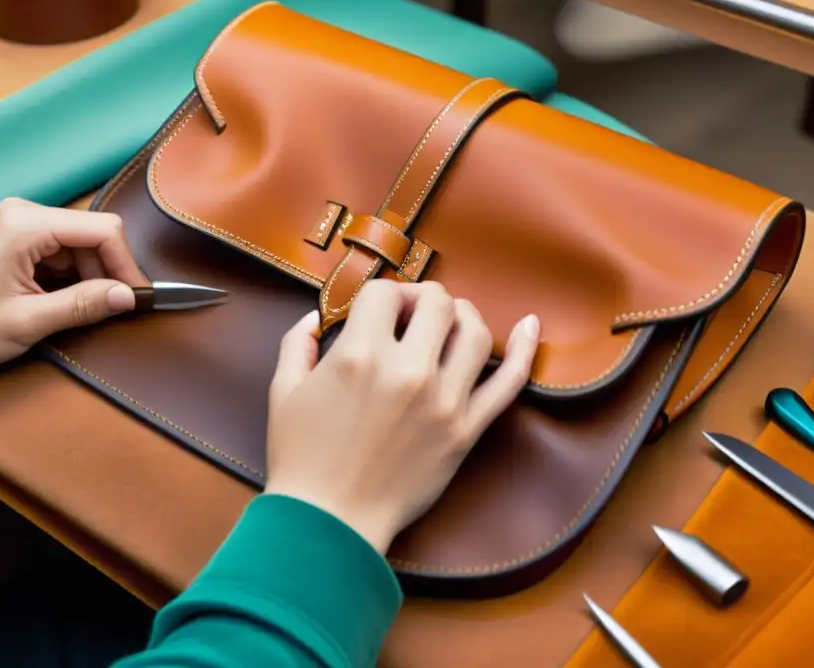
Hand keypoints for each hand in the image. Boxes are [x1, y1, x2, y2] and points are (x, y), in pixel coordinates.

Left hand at [0, 198, 147, 375]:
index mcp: (25, 225)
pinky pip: (61, 250)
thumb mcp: (27, 323)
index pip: (103, 230)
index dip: (127, 265)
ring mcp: (17, 223)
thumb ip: (83, 305)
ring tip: (79, 312)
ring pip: (80, 243)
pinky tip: (61, 302)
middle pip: (94, 234)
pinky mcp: (14, 237)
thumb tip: (131, 296)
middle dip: (108, 273)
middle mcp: (23, 213)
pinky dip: (71, 276)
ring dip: (90, 277)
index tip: (137, 300)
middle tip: (113, 311)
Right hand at [264, 279, 539, 553]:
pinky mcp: (467, 430)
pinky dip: (525, 350)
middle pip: (437, 302)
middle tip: (410, 316)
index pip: (384, 293)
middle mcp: (408, 370)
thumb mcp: (283, 390)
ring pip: (474, 331)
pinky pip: (508, 384)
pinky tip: (530, 326)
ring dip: (462, 316)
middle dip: (422, 298)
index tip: (374, 313)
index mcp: (359, 355)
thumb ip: (297, 341)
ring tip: (447, 324)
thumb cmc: (301, 458)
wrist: (331, 521)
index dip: (379, 296)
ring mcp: (444, 400)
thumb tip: (317, 316)